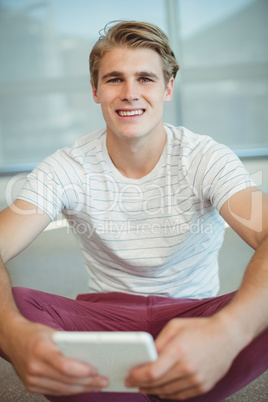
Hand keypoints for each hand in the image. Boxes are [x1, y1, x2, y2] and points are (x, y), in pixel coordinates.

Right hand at [5, 321, 108, 394]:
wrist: (12, 339)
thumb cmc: (34, 333)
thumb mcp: (52, 333)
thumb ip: (68, 344)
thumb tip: (90, 353)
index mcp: (41, 350)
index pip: (65, 366)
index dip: (82, 370)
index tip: (97, 370)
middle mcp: (34, 367)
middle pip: (66, 380)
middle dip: (88, 382)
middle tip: (104, 380)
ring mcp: (32, 380)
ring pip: (62, 389)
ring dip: (82, 388)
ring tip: (97, 385)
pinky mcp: (31, 386)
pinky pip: (55, 391)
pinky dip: (70, 390)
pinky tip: (82, 387)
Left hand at [126, 316, 241, 399]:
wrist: (228, 335)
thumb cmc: (200, 328)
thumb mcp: (175, 326)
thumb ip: (159, 341)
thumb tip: (147, 356)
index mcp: (179, 351)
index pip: (152, 371)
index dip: (138, 376)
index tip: (130, 375)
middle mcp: (188, 368)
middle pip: (158, 384)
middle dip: (141, 384)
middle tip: (131, 383)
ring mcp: (197, 379)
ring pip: (168, 392)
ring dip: (153, 391)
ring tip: (143, 387)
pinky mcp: (204, 386)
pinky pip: (181, 395)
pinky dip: (168, 394)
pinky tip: (160, 390)